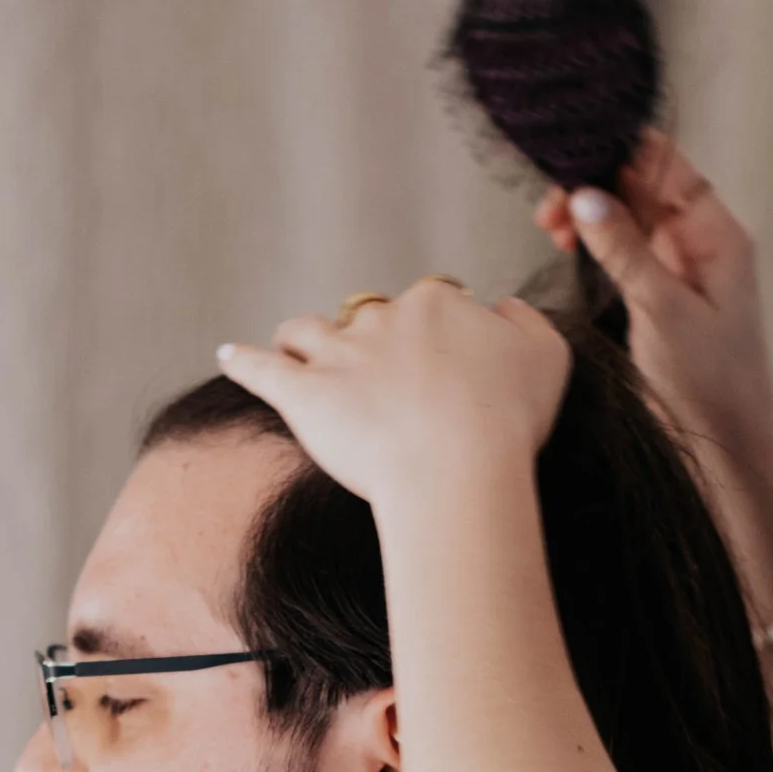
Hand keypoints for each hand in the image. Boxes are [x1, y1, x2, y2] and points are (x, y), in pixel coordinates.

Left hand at [217, 279, 570, 505]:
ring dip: (303, 337)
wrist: (458, 466)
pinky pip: (262, 369)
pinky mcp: (303, 394)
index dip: (436, 336)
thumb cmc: (508, 419)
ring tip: (296, 347)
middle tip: (381, 377)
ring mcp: (339, 355)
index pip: (432, 306)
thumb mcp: (546, 357)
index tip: (444, 369)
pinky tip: (226, 354)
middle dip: (372, 339)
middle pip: (369, 317)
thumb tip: (502, 308)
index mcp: (439, 305)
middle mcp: (383, 319)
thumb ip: (524, 323)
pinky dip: (242, 360)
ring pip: (309, 330)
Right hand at [537, 135, 772, 464]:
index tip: (571, 162)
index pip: (666, 166)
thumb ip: (626, 250)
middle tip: (548, 211)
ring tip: (549, 229)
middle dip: (594, 186)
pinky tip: (567, 247)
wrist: (729, 447)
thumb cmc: (710, 383)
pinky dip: (594, 244)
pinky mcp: (659, 294)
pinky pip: (624, 251)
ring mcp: (678, 268)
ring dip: (588, 215)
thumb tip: (586, 193)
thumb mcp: (663, 310)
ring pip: (627, 218)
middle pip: (641, 187)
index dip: (619, 154)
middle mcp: (698, 242)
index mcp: (716, 233)